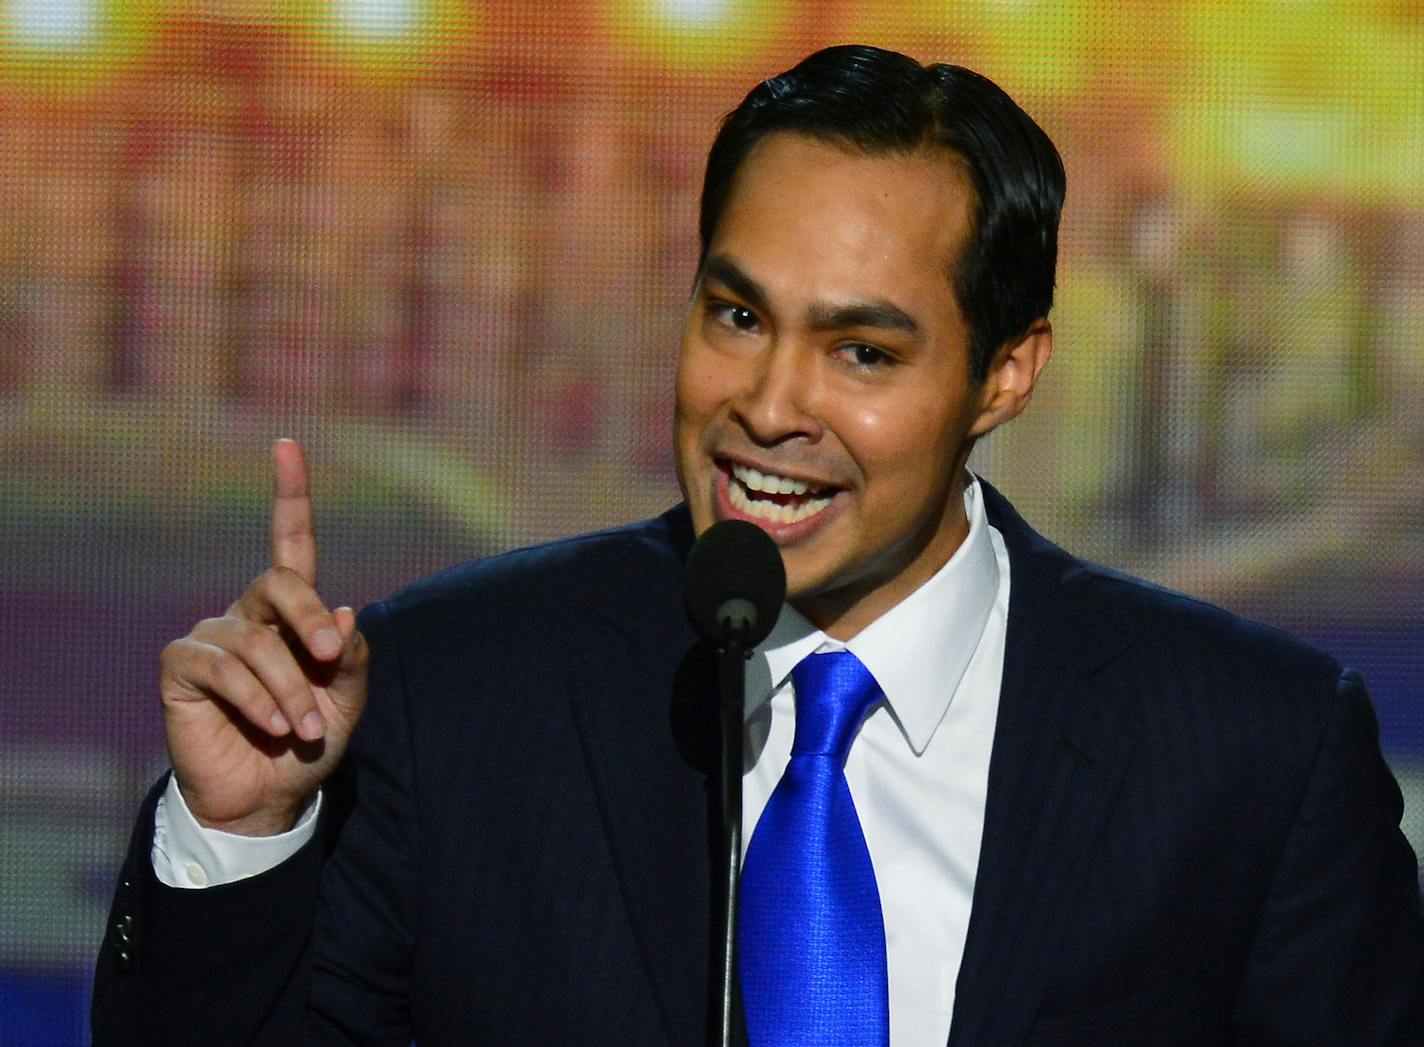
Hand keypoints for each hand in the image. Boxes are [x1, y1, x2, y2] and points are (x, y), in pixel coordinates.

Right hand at [159, 439, 368, 835]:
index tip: (287, 445)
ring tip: (305, 729)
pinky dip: (257, 698)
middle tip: (328, 655)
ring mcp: (212, 637)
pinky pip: (222, 667)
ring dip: (290, 689)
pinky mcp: (181, 668)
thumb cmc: (310, 743)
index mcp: (292, 613)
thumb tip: (343, 613)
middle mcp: (249, 614)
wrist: (267, 797)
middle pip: (279, 582)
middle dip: (309, 616)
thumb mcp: (347, 701)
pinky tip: (273, 726)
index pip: (291, 543)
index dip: (290, 494)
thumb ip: (351, 658)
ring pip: (257, 641)